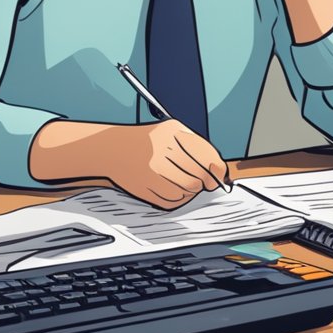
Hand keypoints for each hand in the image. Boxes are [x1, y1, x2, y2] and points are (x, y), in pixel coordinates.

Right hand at [101, 120, 229, 209]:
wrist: (113, 149)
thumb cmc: (148, 142)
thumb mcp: (172, 133)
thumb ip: (198, 148)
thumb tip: (219, 172)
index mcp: (172, 132)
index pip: (207, 156)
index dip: (217, 170)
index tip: (217, 176)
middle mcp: (162, 149)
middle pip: (199, 176)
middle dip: (203, 181)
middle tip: (198, 180)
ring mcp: (152, 168)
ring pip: (188, 190)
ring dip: (189, 190)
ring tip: (179, 181)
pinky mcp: (145, 186)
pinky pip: (173, 200)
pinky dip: (177, 198)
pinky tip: (169, 188)